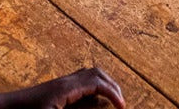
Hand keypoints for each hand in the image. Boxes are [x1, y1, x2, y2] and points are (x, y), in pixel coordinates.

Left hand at [9, 67, 124, 108]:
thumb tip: (94, 106)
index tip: (122, 107)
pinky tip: (92, 100)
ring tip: (112, 99)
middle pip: (96, 73)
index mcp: (67, 88)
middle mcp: (65, 81)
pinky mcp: (56, 88)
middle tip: (122, 103)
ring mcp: (60, 82)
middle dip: (112, 85)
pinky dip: (93, 86)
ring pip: (89, 74)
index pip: (97, 82)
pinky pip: (80, 80)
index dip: (113, 93)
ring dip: (103, 83)